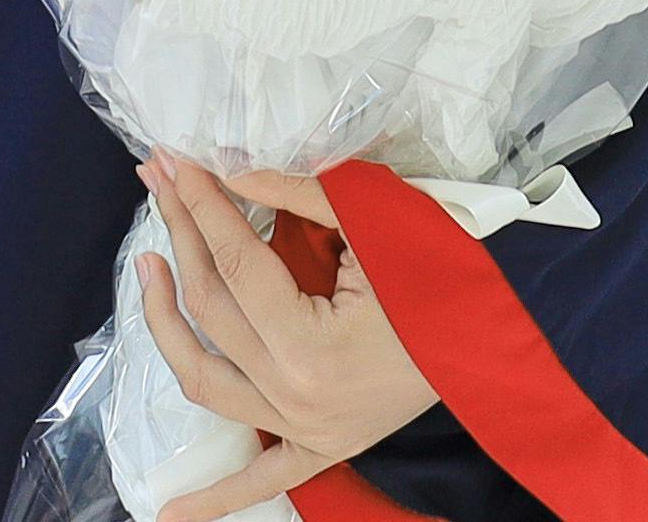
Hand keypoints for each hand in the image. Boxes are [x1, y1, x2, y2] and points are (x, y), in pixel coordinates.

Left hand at [135, 153, 434, 521]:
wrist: (500, 339)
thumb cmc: (444, 275)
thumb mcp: (376, 225)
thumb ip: (299, 196)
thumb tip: (230, 171)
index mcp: (313, 344)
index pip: (236, 261)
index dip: (201, 205)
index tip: (174, 161)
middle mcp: (298, 396)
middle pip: (213, 308)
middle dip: (182, 234)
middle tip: (160, 182)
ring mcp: (306, 430)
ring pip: (205, 382)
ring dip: (164, 324)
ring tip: (147, 265)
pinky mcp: (320, 448)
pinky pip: (260, 480)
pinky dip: (215, 498)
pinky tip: (168, 513)